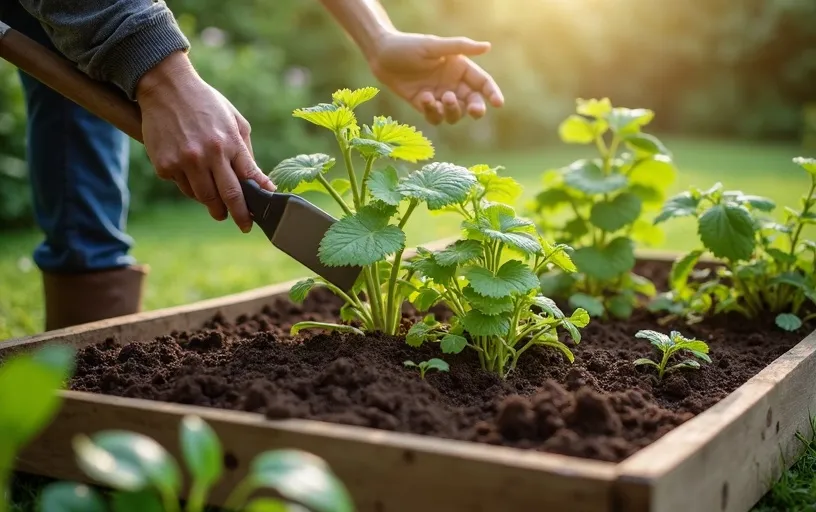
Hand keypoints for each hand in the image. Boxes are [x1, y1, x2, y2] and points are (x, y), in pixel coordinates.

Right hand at [135, 52, 275, 231]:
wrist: (166, 87)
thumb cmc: (206, 104)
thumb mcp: (234, 121)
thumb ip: (246, 153)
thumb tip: (260, 182)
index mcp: (229, 142)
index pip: (247, 181)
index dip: (254, 202)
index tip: (256, 216)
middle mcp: (208, 155)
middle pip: (227, 197)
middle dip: (237, 215)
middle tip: (243, 225)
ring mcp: (184, 162)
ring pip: (204, 198)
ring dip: (214, 206)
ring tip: (219, 206)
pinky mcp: (165, 166)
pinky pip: (183, 187)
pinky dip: (192, 188)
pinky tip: (194, 176)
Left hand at [367, 31, 503, 124]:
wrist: (381, 56)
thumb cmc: (408, 46)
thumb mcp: (433, 46)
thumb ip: (460, 47)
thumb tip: (487, 47)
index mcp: (460, 68)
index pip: (482, 83)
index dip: (492, 93)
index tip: (498, 103)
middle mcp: (452, 84)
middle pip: (473, 102)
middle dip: (476, 108)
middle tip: (473, 110)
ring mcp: (439, 96)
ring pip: (455, 114)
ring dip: (452, 110)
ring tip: (441, 98)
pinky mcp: (425, 105)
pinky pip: (435, 117)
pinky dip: (432, 112)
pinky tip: (424, 98)